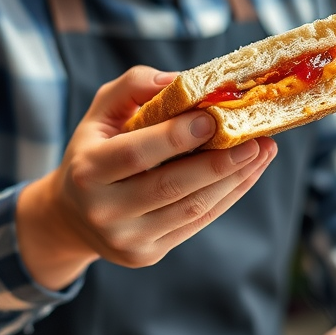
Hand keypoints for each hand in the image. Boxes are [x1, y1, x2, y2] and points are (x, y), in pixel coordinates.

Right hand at [17, 66, 276, 288]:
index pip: (136, 153)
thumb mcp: (101, 112)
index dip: (176, 137)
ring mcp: (127, 239)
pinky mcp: (147, 254)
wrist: (72, 216)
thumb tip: (181, 80)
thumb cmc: (94, 149)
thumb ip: (134, 87)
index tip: (213, 118)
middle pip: (171, 186)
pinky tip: (248, 173)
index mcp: (88, 170)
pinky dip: (228, 196)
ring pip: (192, 208)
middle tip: (257, 138)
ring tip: (263, 151)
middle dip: (219, 162)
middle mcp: (104, 210)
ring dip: (234, 179)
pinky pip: (197, 223)